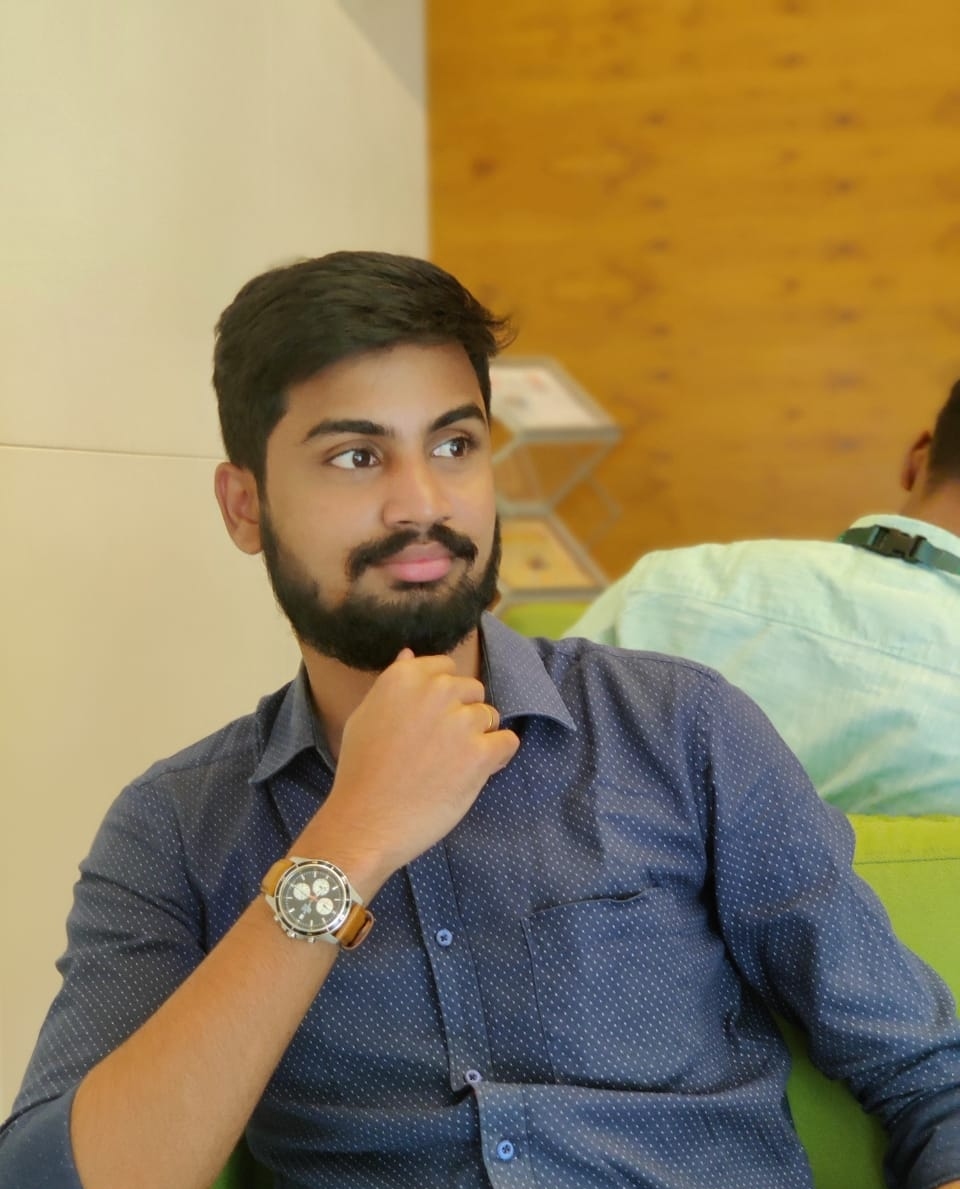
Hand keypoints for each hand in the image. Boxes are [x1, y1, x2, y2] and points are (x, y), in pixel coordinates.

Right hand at [301, 649, 518, 895]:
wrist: (365, 820)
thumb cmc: (360, 771)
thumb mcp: (365, 714)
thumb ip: (394, 683)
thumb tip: (409, 654)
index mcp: (405, 677)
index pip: (446, 668)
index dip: (443, 696)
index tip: (431, 720)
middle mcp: (436, 691)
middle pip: (472, 690)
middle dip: (463, 714)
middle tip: (440, 747)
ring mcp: (461, 722)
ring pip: (490, 716)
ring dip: (479, 737)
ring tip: (452, 765)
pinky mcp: (480, 754)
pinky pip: (508, 742)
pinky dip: (498, 756)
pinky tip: (475, 772)